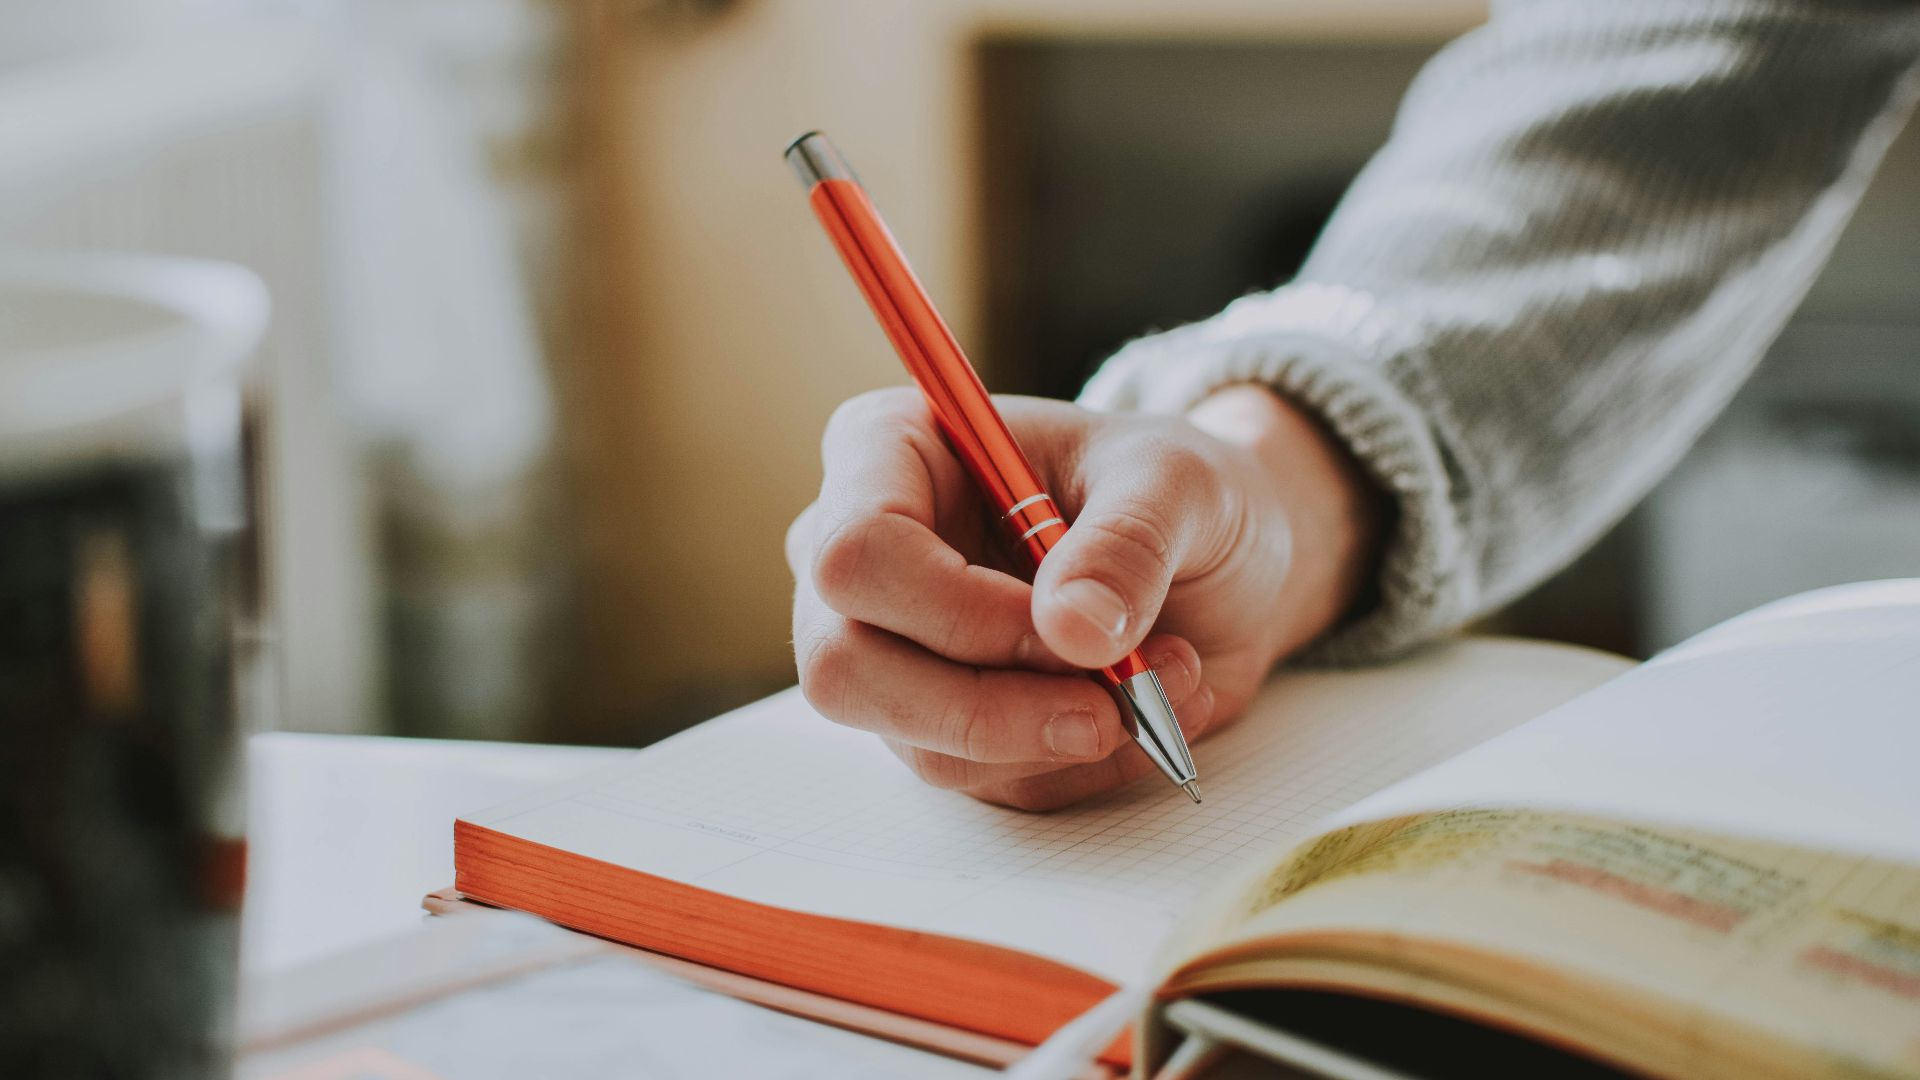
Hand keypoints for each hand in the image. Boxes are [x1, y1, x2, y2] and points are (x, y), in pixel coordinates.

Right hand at [786, 384, 1379, 809]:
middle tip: (1111, 700)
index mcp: (889, 452)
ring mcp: (889, 650)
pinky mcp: (938, 724)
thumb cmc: (1174, 490)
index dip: (955, 610)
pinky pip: (985, 779)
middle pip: (846, 668)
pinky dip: (1080, 761)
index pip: (855, 552)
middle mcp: (864, 557)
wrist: (1218, 556)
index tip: (1069, 627)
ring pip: (919, 742)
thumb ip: (1128, 543)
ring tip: (1166, 676)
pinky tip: (1146, 706)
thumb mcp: (1179, 483)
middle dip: (991, 706)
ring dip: (1058, 735)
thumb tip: (1074, 630)